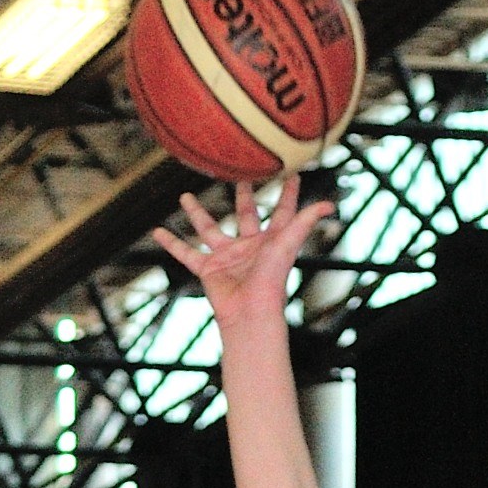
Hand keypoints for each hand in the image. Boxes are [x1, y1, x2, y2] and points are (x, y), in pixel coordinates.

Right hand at [151, 180, 329, 330]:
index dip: (289, 193)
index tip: (292, 173)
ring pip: (209, 228)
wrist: (250, 315)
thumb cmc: (272, 281)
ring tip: (184, 195)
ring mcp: (227, 257)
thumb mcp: (288, 244)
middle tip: (241, 175)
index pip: (283, 211)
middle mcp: (250, 245)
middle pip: (246, 213)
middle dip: (244, 195)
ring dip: (196, 213)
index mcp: (272, 239)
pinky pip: (185, 253)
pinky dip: (171, 244)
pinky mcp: (208, 269)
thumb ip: (306, 221)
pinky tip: (156, 231)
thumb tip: (331, 204)